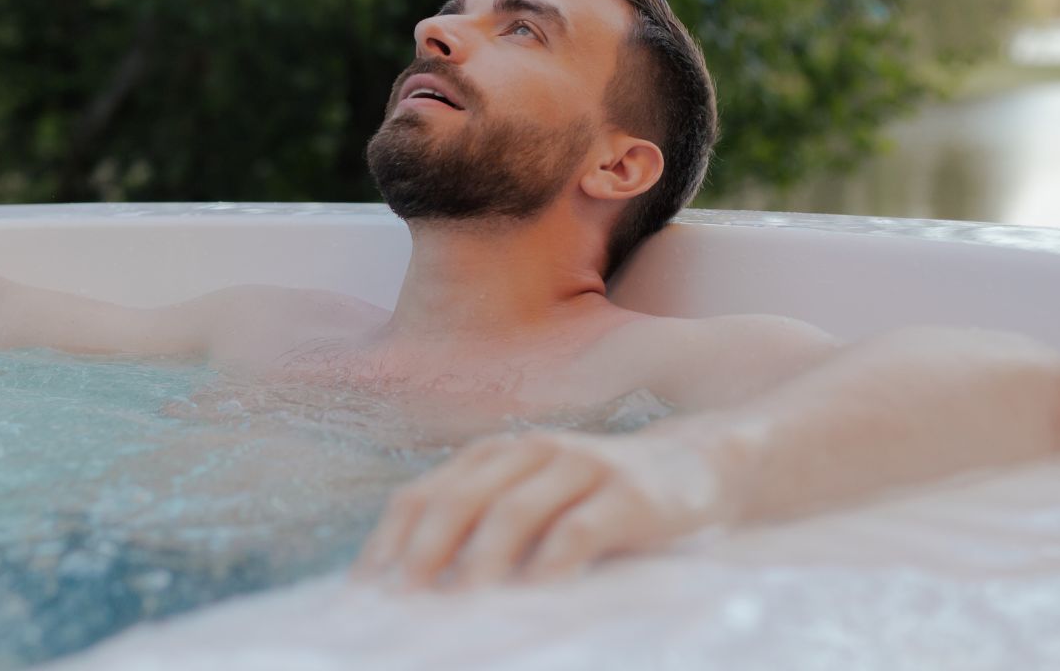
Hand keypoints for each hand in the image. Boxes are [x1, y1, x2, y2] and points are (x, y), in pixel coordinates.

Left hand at [353, 426, 741, 589]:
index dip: (387, 543)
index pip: (421, 495)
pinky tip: (532, 597)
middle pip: (456, 501)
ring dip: (477, 564)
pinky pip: (577, 531)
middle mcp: (528, 451)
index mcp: (493, 456)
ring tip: (456, 607)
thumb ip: (485, 530)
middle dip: (421, 555)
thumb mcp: (535, 501)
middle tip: (399, 604)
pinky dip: (548, 566)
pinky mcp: (625, 494)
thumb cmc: (598, 498)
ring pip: (511, 512)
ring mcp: (579, 467)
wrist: (696, 464)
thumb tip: (419, 592)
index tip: (362, 591)